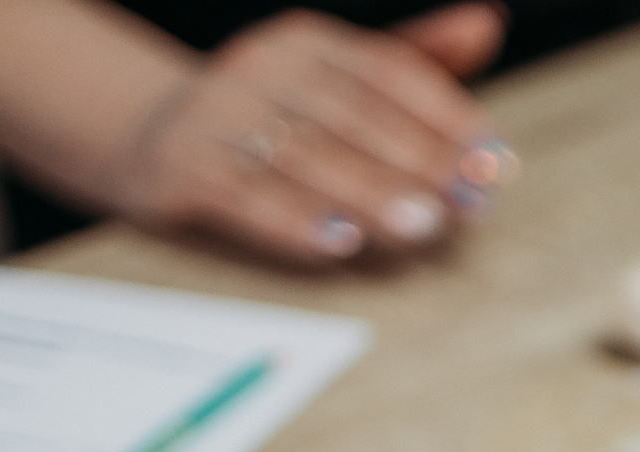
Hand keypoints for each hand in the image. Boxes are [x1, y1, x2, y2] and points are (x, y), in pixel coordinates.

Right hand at [109, 4, 513, 263]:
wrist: (147, 138)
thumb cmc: (269, 118)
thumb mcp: (338, 82)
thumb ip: (415, 61)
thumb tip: (487, 21)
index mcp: (306, 43)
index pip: (385, 72)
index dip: (443, 116)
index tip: (492, 160)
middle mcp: (259, 68)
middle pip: (349, 115)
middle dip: (415, 161)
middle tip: (466, 204)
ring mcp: (215, 116)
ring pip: (300, 157)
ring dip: (367, 193)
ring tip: (422, 225)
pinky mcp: (180, 169)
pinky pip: (243, 196)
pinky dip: (293, 221)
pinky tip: (339, 242)